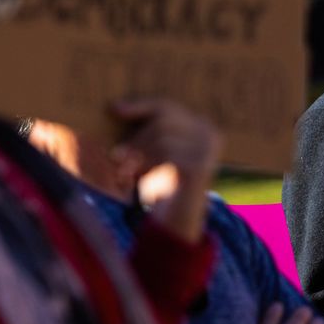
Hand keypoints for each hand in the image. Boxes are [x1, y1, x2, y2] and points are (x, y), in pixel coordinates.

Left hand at [110, 98, 220, 242]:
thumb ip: (145, 130)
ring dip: (138, 155)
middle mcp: (209, 133)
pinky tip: (139, 179)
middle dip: (136, 137)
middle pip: (162, 119)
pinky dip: (147, 166)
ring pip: (160, 138)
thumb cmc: (162, 179)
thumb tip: (116, 107)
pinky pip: (164, 156)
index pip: (166, 105)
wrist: (180, 218)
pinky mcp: (200, 167)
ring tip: (128, 172)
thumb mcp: (154, 151)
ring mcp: (207, 149)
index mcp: (200, 124)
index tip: (114, 109)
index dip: (140, 106)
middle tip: (116, 156)